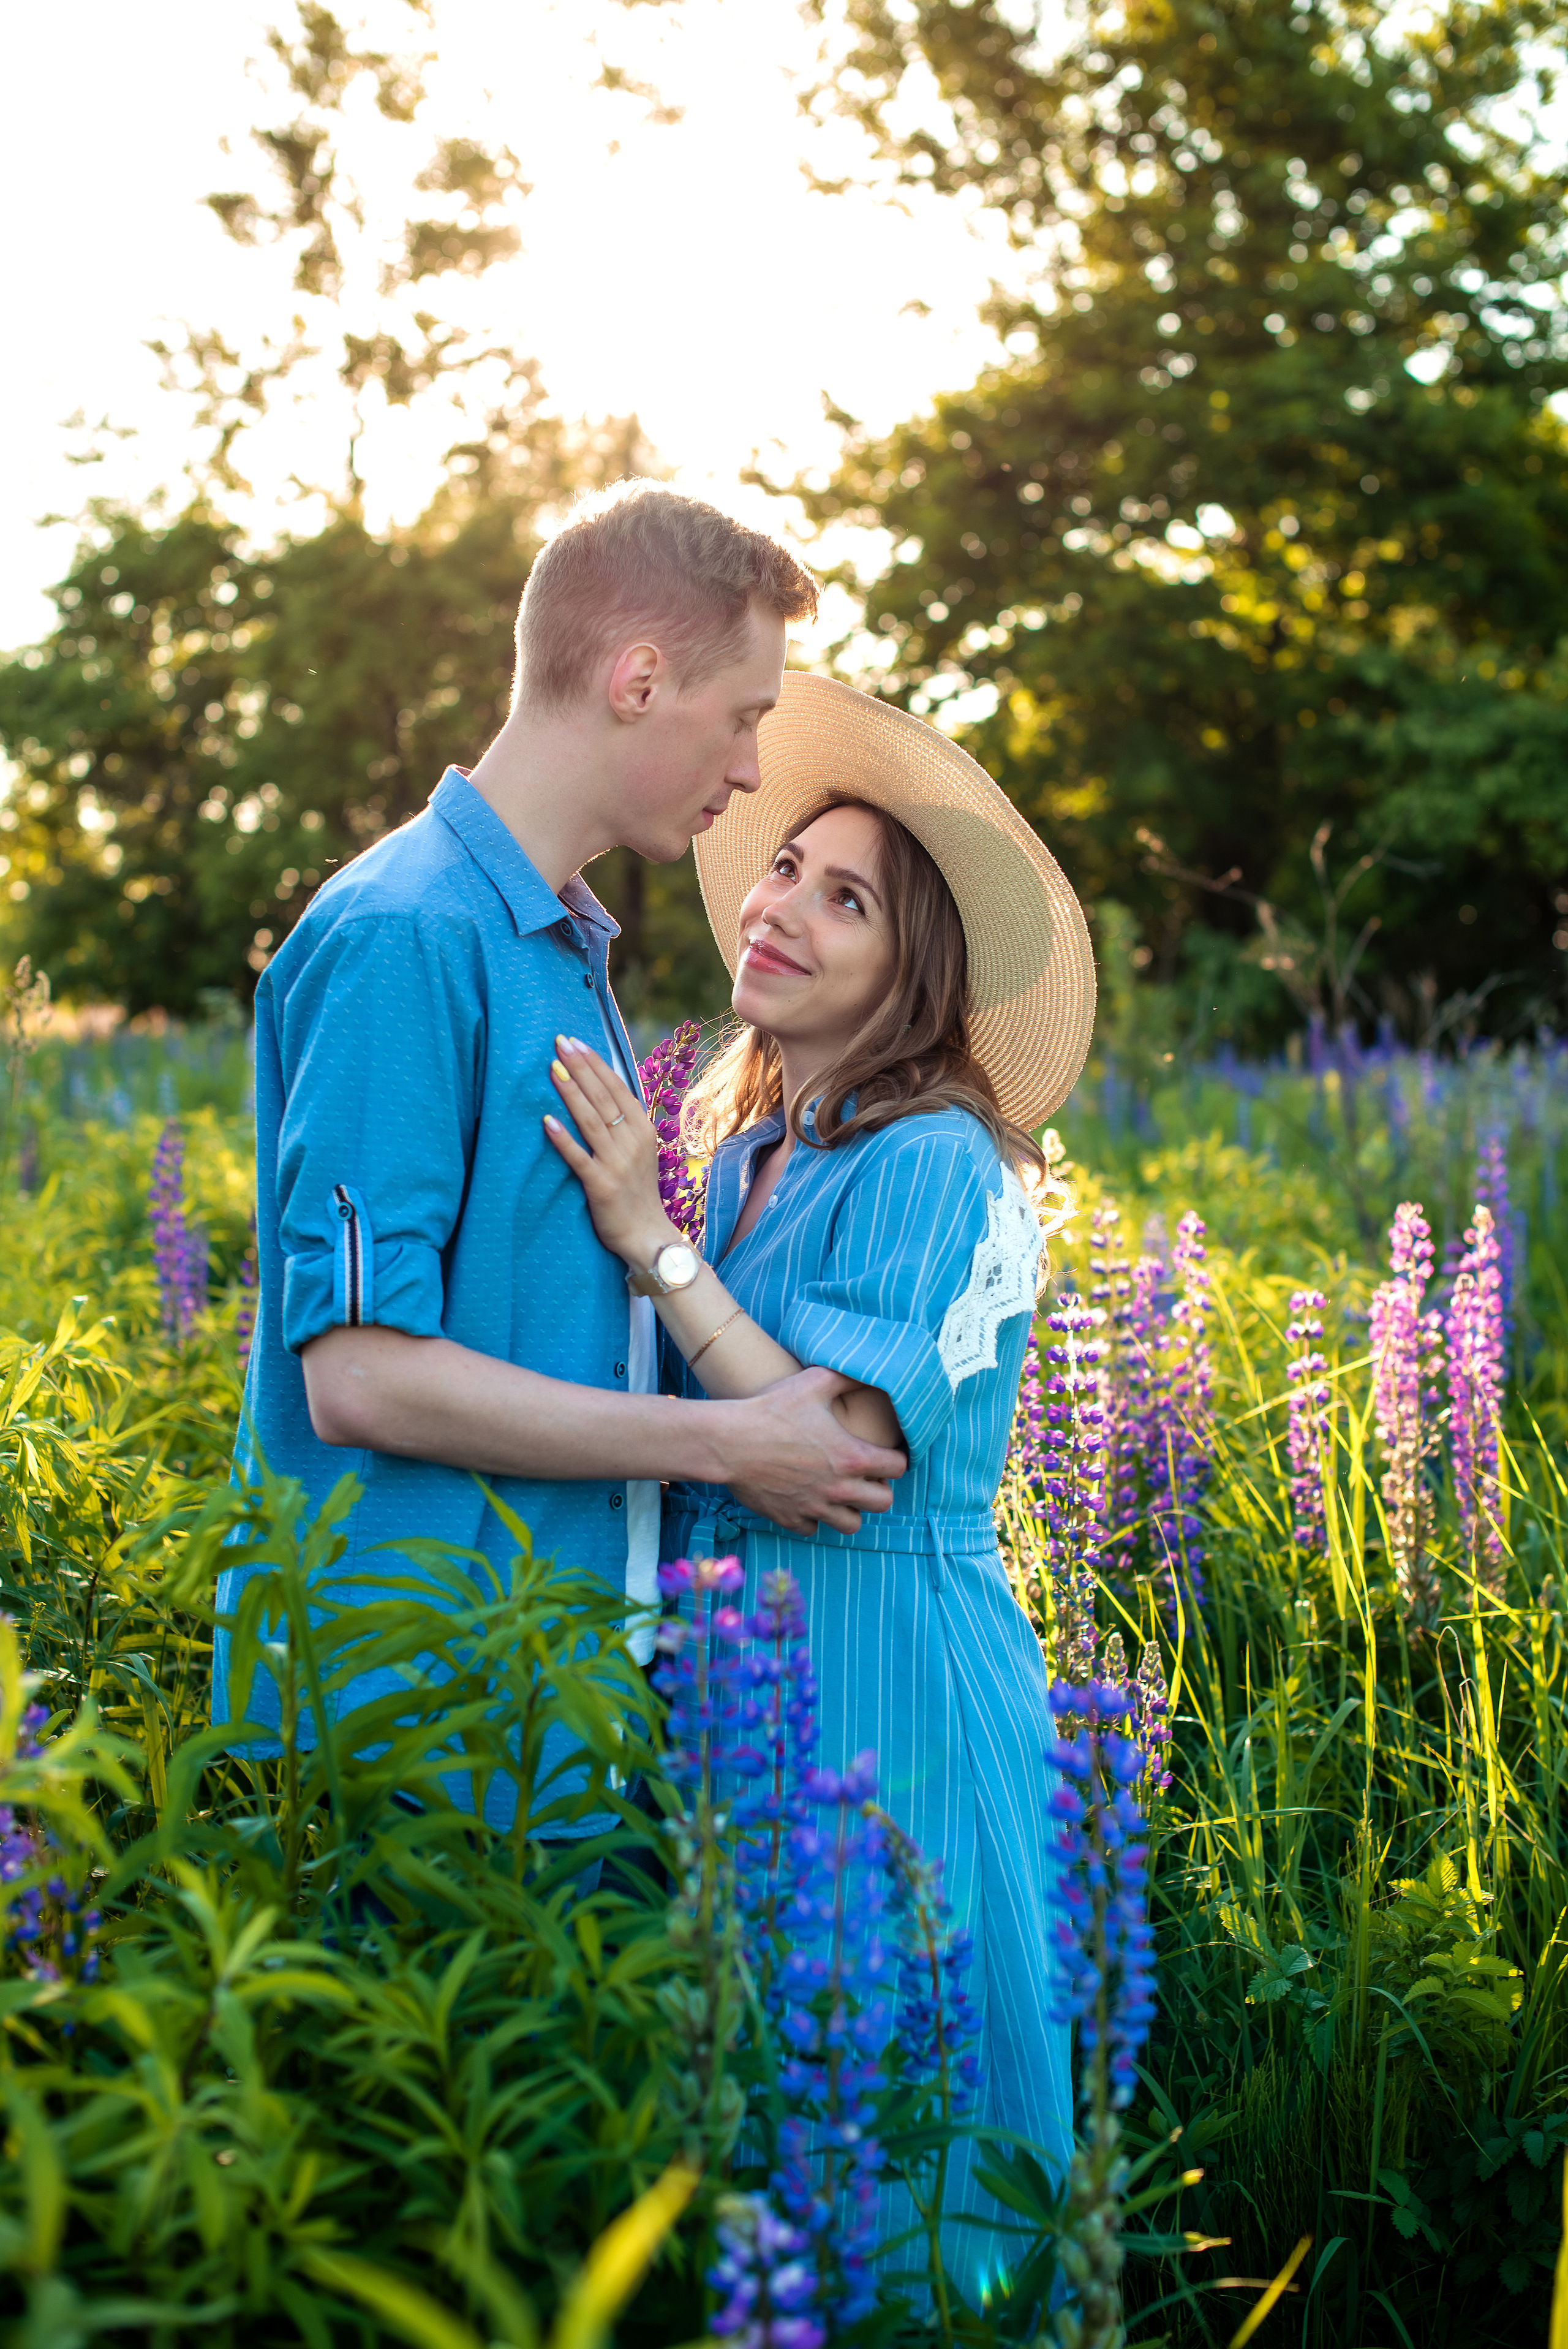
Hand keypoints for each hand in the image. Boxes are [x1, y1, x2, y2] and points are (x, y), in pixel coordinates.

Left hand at [544, 1035, 673, 1265]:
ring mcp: (617, 1164)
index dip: (595, 1064)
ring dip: (571, 1093)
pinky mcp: (601, 1186)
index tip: (576, 1041)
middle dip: (580, 1068)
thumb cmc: (638, 1192)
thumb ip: (623, 1124)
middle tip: (559, 1043)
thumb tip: (601, 1090)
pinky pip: (579, 1158)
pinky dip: (563, 1139)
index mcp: (643, 1130)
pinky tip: (547, 1121)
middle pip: (603, 1097)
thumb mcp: (639, 1151)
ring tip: (553, 1069)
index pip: (617, 1088)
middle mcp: (633, 1143)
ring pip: (591, 1121)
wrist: (648, 1235)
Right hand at [718, 1366, 905, 1536]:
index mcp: (852, 1457)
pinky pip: (814, 1529)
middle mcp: (839, 1489)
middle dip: (879, 1489)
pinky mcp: (789, 1518)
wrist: (728, 1442)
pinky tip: (807, 1498)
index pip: (898, 1468)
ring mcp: (814, 1508)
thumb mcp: (813, 1383)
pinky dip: (814, 1517)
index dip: (896, 1459)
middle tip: (865, 1476)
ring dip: (850, 1509)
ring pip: (851, 1525)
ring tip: (839, 1492)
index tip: (886, 1453)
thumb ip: (847, 1378)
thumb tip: (868, 1370)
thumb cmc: (771, 1410)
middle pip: (883, 1503)